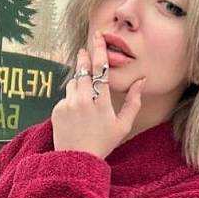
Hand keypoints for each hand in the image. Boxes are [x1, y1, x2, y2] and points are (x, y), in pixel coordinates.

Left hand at [52, 29, 146, 159]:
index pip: (100, 69)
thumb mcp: (123, 125)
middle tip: (84, 50)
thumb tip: (141, 81)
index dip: (99, 50)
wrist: (77, 160)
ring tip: (84, 96)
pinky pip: (65, 98)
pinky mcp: (57, 110)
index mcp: (101, 102)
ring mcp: (68, 105)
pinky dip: (70, 101)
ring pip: (73, 83)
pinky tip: (76, 114)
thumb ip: (133, 102)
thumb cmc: (103, 143)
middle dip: (84, 58)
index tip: (97, 37)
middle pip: (82, 70)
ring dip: (78, 83)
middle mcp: (83, 100)